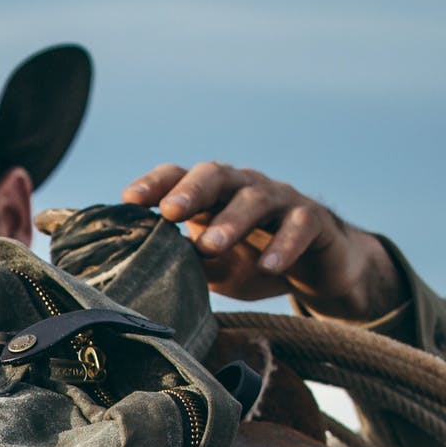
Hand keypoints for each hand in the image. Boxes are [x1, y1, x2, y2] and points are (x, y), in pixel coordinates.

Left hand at [122, 162, 404, 319]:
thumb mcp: (213, 270)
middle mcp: (244, 189)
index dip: (156, 184)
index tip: (130, 200)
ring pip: (256, 199)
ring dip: (232, 221)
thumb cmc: (252, 262)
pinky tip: (270, 265)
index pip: (180, 179)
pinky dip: (285, 244)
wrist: (315, 269)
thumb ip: (187, 265)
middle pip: (216, 176)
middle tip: (171, 211)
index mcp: (212, 198)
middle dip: (191, 191)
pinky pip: (301, 225)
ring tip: (211, 246)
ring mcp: (280, 200)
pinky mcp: (314, 220)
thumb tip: (151, 268)